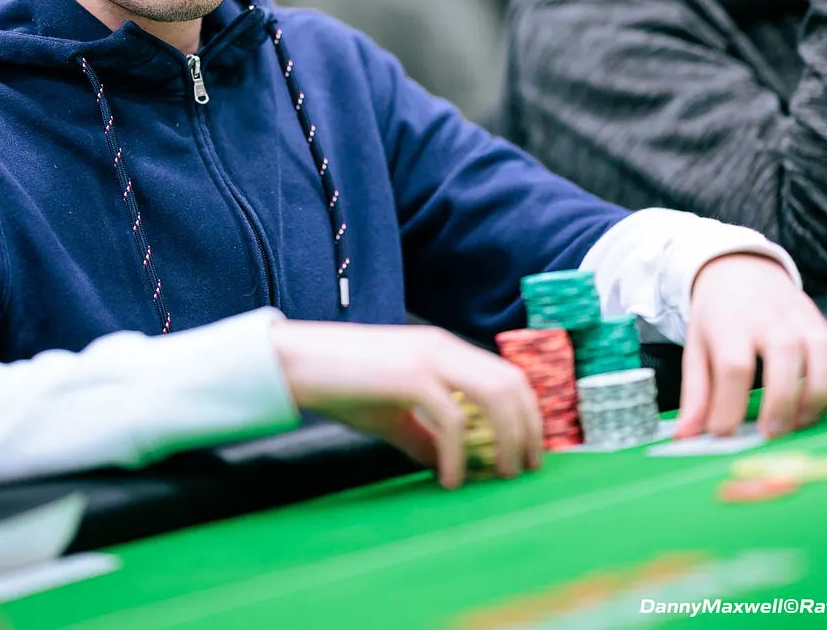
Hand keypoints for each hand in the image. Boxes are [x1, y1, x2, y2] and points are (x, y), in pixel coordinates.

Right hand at [270, 320, 542, 488]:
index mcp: (445, 349)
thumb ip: (424, 434)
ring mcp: (430, 358)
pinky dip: (459, 454)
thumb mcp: (392, 413)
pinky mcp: (411, 377)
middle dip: (528, 429)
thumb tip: (447, 465)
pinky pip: (452, 419)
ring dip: (507, 439)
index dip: (527, 413)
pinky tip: (450, 480)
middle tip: (526, 469)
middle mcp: (445, 347)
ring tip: (503, 475)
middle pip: (512, 385)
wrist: (297, 364)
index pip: (507, 376)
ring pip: (495, 397)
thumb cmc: (341, 384)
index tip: (529, 450)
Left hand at [675, 254, 826, 439]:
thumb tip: (686, 436)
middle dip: (780, 402)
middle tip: (770, 435)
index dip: (730, 404)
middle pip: (783, 357)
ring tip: (796, 425)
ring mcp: (800, 318)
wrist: (741, 269)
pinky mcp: (822, 325)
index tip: (724, 433)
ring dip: (814, 398)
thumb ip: (695, 394)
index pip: (733, 365)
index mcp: (729, 322)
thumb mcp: (696, 348)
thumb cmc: (717, 316)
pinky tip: (812, 408)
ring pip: (820, 356)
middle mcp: (768, 317)